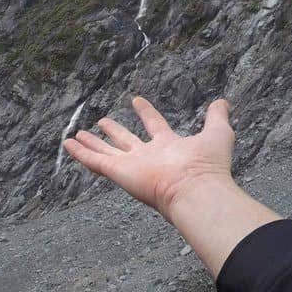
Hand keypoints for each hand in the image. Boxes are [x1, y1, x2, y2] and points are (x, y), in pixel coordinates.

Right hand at [64, 96, 235, 220]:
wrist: (194, 190)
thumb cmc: (207, 165)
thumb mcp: (217, 133)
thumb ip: (217, 117)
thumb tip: (222, 101)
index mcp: (168, 147)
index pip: (154, 126)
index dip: (146, 112)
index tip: (136, 100)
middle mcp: (147, 158)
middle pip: (125, 141)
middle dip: (114, 131)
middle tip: (102, 122)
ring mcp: (131, 166)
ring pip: (105, 152)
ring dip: (91, 144)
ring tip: (76, 135)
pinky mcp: (118, 172)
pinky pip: (95, 161)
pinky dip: (80, 154)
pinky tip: (68, 145)